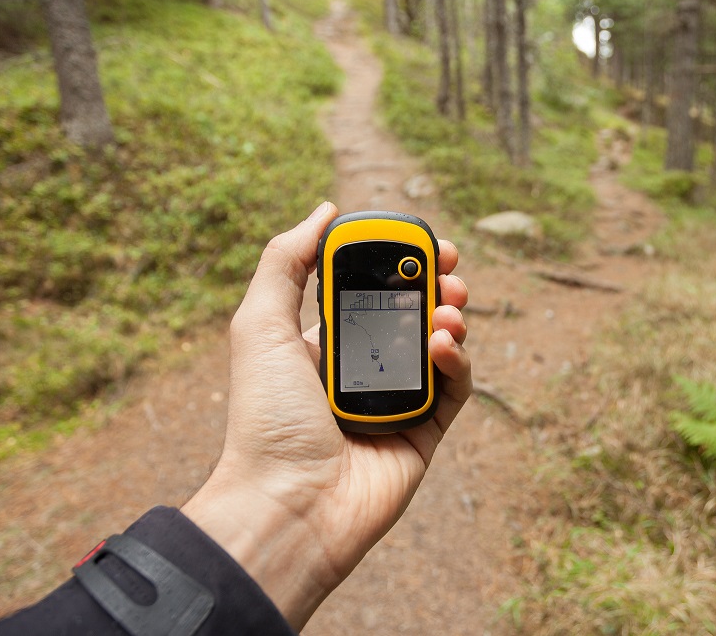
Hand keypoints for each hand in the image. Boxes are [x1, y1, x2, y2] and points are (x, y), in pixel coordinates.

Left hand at [181, 201, 471, 628]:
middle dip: (435, 285)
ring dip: (450, 317)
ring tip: (449, 310)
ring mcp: (395, 402)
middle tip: (450, 271)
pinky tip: (443, 346)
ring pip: (439, 346)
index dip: (397, 263)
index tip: (420, 243)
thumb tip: (326, 210)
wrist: (288, 504)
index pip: (368, 290)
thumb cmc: (266, 418)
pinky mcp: (424, 433)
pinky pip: (454, 388)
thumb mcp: (260, 325)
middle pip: (412, 313)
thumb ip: (286, 261)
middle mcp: (360, 370)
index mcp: (320, 344)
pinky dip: (456, 360)